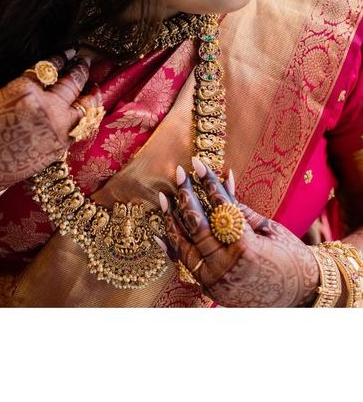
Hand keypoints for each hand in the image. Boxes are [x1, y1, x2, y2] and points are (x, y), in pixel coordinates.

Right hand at [0, 50, 102, 195]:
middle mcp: (47, 107)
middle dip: (81, 69)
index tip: (70, 52)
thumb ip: (25, 87)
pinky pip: (82, 125)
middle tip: (85, 61)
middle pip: (72, 83)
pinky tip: (89, 108)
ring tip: (93, 84)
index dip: (62, 58)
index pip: (50, 68)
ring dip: (91, 92)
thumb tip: (44, 80)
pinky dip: (88, 114)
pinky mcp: (62, 145)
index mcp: (26, 90)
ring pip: (85, 105)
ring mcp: (58, 127)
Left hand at [158, 159, 319, 306]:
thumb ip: (241, 209)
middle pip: (197, 225)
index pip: (220, 208)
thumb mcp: (270, 230)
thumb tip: (222, 182)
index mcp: (245, 248)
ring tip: (165, 197)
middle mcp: (226, 266)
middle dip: (186, 196)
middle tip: (180, 174)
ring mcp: (216, 280)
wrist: (302, 297)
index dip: (208, 184)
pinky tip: (159, 232)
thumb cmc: (292, 259)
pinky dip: (171, 249)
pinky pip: (185, 265)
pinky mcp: (211, 289)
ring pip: (184, 246)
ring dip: (172, 219)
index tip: (198, 165)